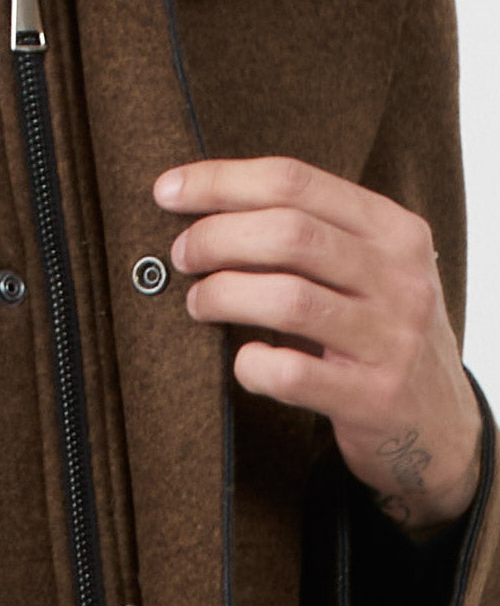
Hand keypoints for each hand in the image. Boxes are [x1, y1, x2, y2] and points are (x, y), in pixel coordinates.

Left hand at [153, 156, 482, 539]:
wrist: (437, 424)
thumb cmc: (377, 330)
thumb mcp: (366, 268)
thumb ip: (305, 232)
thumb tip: (199, 205)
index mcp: (393, 230)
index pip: (296, 182)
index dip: (221, 181)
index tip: (168, 191)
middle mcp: (400, 278)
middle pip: (288, 234)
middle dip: (215, 238)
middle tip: (181, 255)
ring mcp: (392, 339)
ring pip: (288, 299)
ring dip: (222, 295)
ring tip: (198, 303)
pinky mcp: (375, 398)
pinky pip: (292, 373)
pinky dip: (251, 364)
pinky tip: (243, 360)